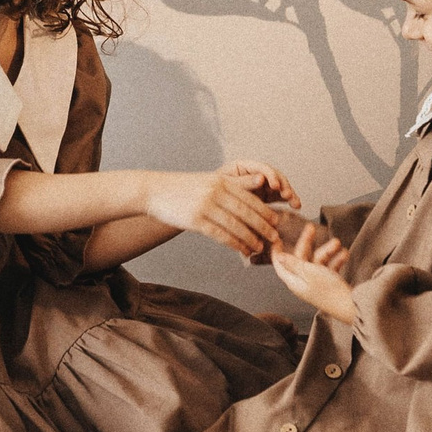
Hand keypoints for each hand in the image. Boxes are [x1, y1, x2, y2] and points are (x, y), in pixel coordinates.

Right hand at [145, 161, 300, 259]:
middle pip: (246, 211)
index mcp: (221, 181)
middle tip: (275, 237)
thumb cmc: (184, 188)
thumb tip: (260, 181)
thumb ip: (235, 183)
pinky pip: (220, 235)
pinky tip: (243, 250)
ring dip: (250, 238)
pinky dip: (234, 244)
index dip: (265, 211)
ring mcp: (205, 206)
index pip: (249, 197)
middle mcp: (216, 192)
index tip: (276, 221)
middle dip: (263, 226)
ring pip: (235, 225)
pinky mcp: (195, 220)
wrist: (155, 191)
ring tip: (259, 248)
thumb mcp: (210, 180)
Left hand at [269, 218, 354, 325]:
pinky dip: (336, 260)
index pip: (280, 265)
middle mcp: (303, 281)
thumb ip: (294, 263)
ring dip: (328, 251)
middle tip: (311, 227)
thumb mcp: (310, 272)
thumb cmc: (329, 291)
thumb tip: (278, 257)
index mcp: (294, 281)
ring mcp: (316, 282)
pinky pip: (329, 267)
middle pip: (301, 258)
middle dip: (307, 242)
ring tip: (338, 243)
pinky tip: (344, 255)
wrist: (351, 307)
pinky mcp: (328, 283)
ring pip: (317, 261)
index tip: (276, 238)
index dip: (277, 252)